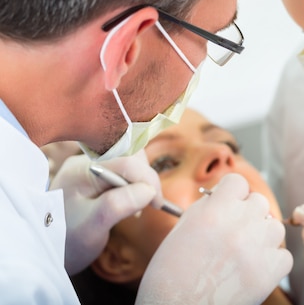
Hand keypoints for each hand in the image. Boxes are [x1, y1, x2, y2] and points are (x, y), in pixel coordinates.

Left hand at [49, 150, 161, 274]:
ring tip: (141, 203)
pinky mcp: (97, 177)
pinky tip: (133, 200)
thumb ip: (117, 205)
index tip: (157, 203)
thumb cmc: (66, 242)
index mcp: (81, 171)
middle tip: (151, 203)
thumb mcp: (91, 228)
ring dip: (142, 179)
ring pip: (129, 160)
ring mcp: (91, 168)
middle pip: (129, 155)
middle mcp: (86, 163)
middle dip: (145, 177)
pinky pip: (124, 170)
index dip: (148, 178)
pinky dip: (135, 182)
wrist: (43, 251)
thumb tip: (148, 190)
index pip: (125, 161)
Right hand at [136, 174, 292, 304]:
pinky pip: (284, 256)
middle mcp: (239, 224)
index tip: (229, 205)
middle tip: (236, 232)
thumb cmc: (170, 275)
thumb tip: (224, 196)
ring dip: (263, 236)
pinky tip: (253, 269)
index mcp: (214, 211)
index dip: (232, 193)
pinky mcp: (269, 273)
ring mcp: (257, 248)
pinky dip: (273, 263)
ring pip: (275, 227)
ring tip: (244, 252)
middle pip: (259, 202)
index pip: (238, 182)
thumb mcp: (181, 230)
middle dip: (249, 214)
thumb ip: (207, 208)